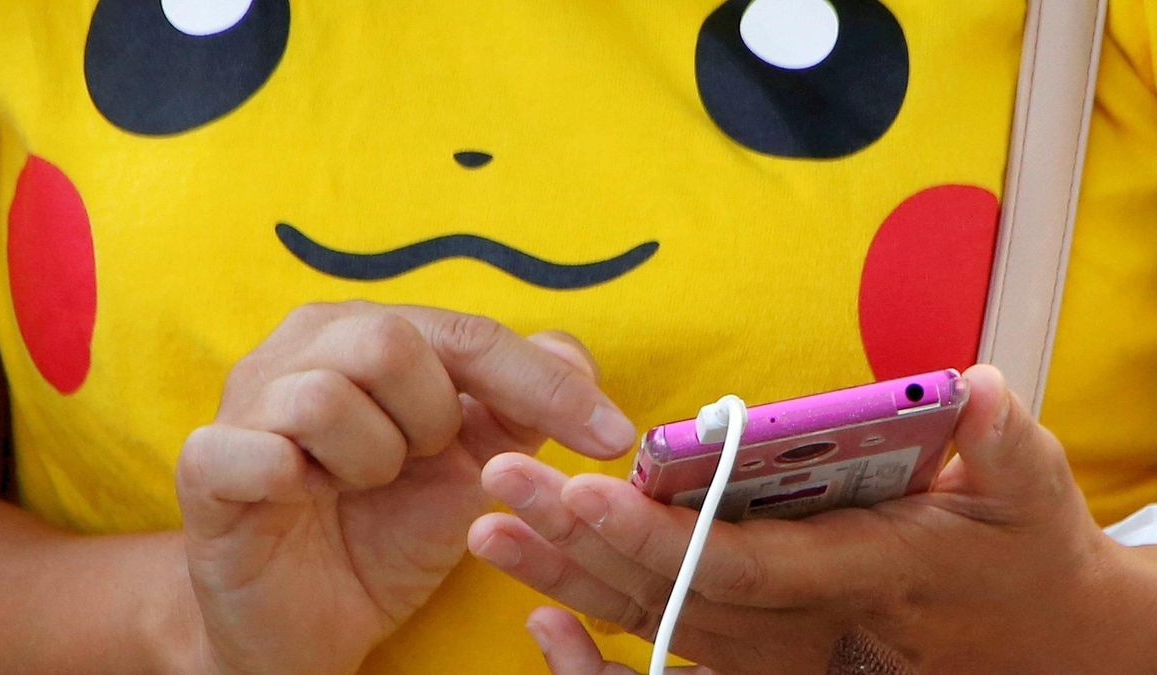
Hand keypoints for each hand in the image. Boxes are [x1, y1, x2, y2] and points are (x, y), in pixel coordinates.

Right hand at [174, 301, 635, 673]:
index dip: (544, 383)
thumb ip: (521, 412)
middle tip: (419, 463)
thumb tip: (579, 358)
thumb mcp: (472, 472)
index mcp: (368, 334)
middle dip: (430, 419)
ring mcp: (245, 403)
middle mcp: (301, 348)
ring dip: (370, 460)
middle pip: (389, 340)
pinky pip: (255, 453)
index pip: (469, 333)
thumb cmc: (385, 530)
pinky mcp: (206, 467)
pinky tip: (305, 498)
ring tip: (361, 487)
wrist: (305, 620)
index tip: (611, 437)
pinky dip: (295, 479)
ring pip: (324, 395)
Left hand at [470, 365, 1154, 672]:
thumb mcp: (1028, 495)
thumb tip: (972, 389)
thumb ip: (999, 446)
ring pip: (653, 627)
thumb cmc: (1020, 558)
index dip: (658, 534)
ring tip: (491, 529)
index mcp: (858, 576)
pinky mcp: (757, 664)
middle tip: (501, 483)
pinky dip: (593, 663)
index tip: (584, 488)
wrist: (1030, 647)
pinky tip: (537, 624)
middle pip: (672, 596)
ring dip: (565, 581)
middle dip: (581, 543)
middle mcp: (802, 631)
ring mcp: (774, 659)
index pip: (738, 565)